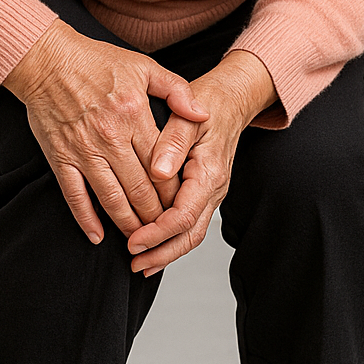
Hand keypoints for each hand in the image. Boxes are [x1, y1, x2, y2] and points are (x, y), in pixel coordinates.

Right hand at [3, 20, 210, 244]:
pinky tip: (98, 236)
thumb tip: (202, 114)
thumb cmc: (96, 61)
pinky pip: (75, 196)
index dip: (175, 191)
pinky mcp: (60, 158)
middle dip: (156, 216)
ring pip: (111, 199)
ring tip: (140, 239)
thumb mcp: (144, 66)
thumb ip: (177, 91)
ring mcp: (83, 150)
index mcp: (134, 115)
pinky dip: (87, 219)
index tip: (183, 205)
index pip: (162, 165)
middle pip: (140, 190)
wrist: (47, 60)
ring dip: (128, 224)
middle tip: (166, 230)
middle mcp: (110, 137)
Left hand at [126, 50, 276, 275]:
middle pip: (190, 235)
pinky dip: (171, 239)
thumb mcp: (188, 115)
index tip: (133, 241)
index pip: (184, 215)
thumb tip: (159, 172)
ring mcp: (211, 193)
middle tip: (133, 264)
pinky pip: (190, 223)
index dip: (157, 232)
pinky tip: (152, 247)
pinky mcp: (203, 193)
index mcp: (209, 172)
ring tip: (139, 264)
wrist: (230, 99)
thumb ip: (173, 142)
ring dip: (166, 252)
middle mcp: (214, 188)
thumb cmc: (208, 104)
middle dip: (161, 253)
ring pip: (192, 234)